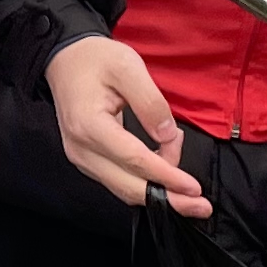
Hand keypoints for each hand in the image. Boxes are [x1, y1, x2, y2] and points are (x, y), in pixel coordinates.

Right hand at [48, 35, 206, 215]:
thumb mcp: (128, 66)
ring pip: (124, 188)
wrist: (65, 61)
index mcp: (89, 126)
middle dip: (167, 199)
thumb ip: (150, 102)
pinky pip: (119, 180)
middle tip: (201, 206)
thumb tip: (168, 136)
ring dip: (158, 191)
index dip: (166, 176)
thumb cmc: (96, 60)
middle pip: (128, 186)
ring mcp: (82, 158)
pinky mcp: (88, 160)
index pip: (134, 160)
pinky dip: (145, 180)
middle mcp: (81, 150)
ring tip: (187, 181)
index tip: (194, 188)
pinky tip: (166, 167)